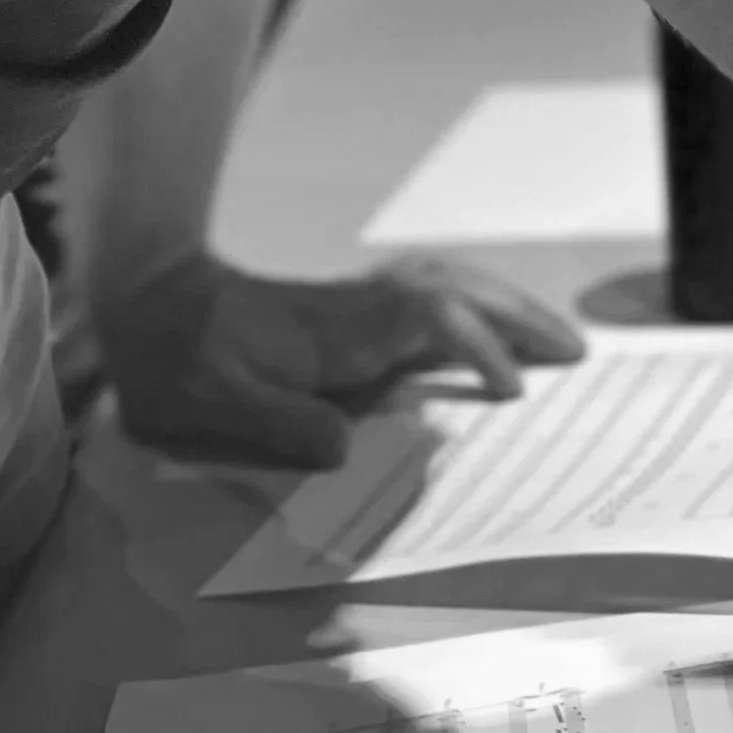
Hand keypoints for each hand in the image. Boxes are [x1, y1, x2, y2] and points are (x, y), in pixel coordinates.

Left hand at [101, 252, 583, 468]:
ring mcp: (361, 302)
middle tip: (578, 353)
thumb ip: (283, 422)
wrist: (154, 304)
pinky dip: (476, 301)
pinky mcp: (354, 307)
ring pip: (453, 284)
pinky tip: (489, 322)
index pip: (432, 319)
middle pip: (460, 292)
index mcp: (342, 329)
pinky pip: (435, 291)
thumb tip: (348, 448)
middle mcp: (363, 307)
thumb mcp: (218, 401)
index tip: (512, 388)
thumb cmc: (183, 360)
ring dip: (506, 305)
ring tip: (553, 337)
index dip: (477, 347)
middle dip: (521, 318)